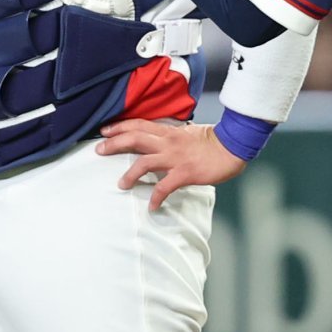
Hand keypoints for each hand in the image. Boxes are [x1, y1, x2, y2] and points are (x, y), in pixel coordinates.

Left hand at [97, 120, 245, 210]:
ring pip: (144, 162)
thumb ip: (172, 135)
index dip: (119, 126)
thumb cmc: (213, 140)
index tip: (104, 130)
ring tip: (121, 185)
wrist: (232, 146)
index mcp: (168, 132)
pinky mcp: (184, 173)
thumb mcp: (188, 132)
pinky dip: (156, 197)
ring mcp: (175, 158)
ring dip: (129, 174)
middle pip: (134, 138)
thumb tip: (161, 138)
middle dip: (114, 143)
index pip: (138, 125)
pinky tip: (152, 207)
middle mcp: (168, 142)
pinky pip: (165, 187)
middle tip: (98, 149)